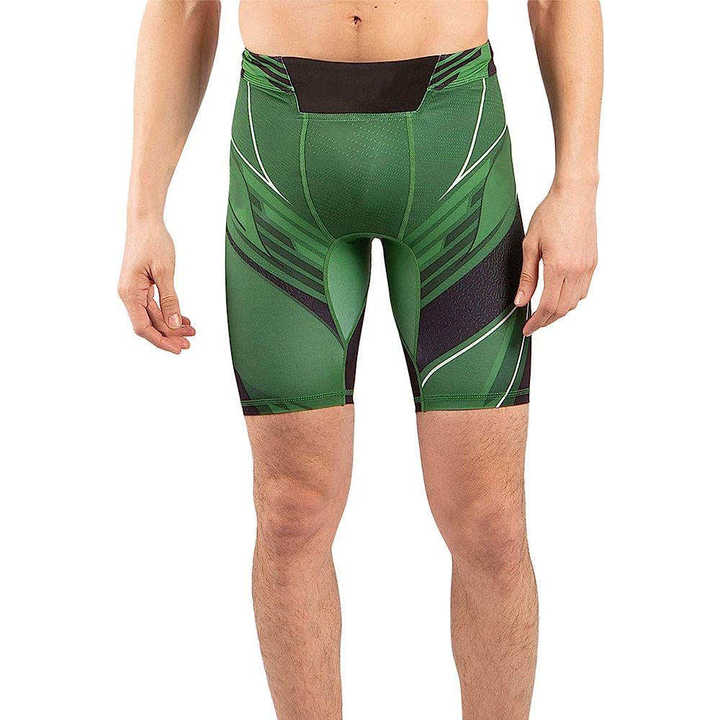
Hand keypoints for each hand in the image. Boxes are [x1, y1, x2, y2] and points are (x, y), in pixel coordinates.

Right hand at [118, 219, 195, 352]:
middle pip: (149, 324)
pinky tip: (182, 319)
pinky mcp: (142, 286)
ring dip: (172, 325)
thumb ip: (170, 299)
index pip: (143, 327)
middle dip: (170, 335)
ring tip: (190, 331)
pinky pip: (155, 306)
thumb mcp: (165, 272)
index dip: (161, 340)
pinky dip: (169, 313)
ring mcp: (135, 291)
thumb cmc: (152, 241)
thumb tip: (174, 322)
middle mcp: (129, 294)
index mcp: (129, 293)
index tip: (177, 348)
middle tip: (189, 342)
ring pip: (154, 316)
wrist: (145, 222)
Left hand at [515, 182, 597, 334]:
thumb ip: (527, 276)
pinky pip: (583, 290)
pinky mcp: (593, 262)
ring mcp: (588, 267)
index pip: (548, 306)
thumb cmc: (551, 213)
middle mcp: (577, 270)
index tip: (527, 329)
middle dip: (547, 320)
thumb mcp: (530, 245)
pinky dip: (571, 299)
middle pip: (563, 309)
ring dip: (559, 311)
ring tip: (544, 311)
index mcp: (559, 267)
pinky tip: (559, 295)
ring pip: (575, 302)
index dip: (536, 322)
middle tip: (533, 324)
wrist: (575, 195)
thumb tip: (521, 301)